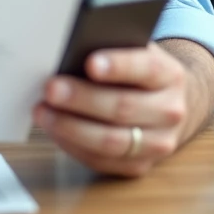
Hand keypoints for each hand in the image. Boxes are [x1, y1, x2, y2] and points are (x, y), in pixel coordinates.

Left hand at [34, 42, 197, 176]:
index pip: (147, 69)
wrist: (167, 105)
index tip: (90, 63)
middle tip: (51, 88)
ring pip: (111, 141)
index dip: (119, 66)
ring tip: (43, 112)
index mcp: (170, 75)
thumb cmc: (138, 72)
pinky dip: (73, 145)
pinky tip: (54, 130)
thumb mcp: (135, 51)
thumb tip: (71, 50)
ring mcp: (158, 143)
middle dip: (82, 98)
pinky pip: (101, 160)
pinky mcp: (139, 166)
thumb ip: (112, 47)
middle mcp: (169, 111)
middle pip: (123, 107)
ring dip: (71, 127)